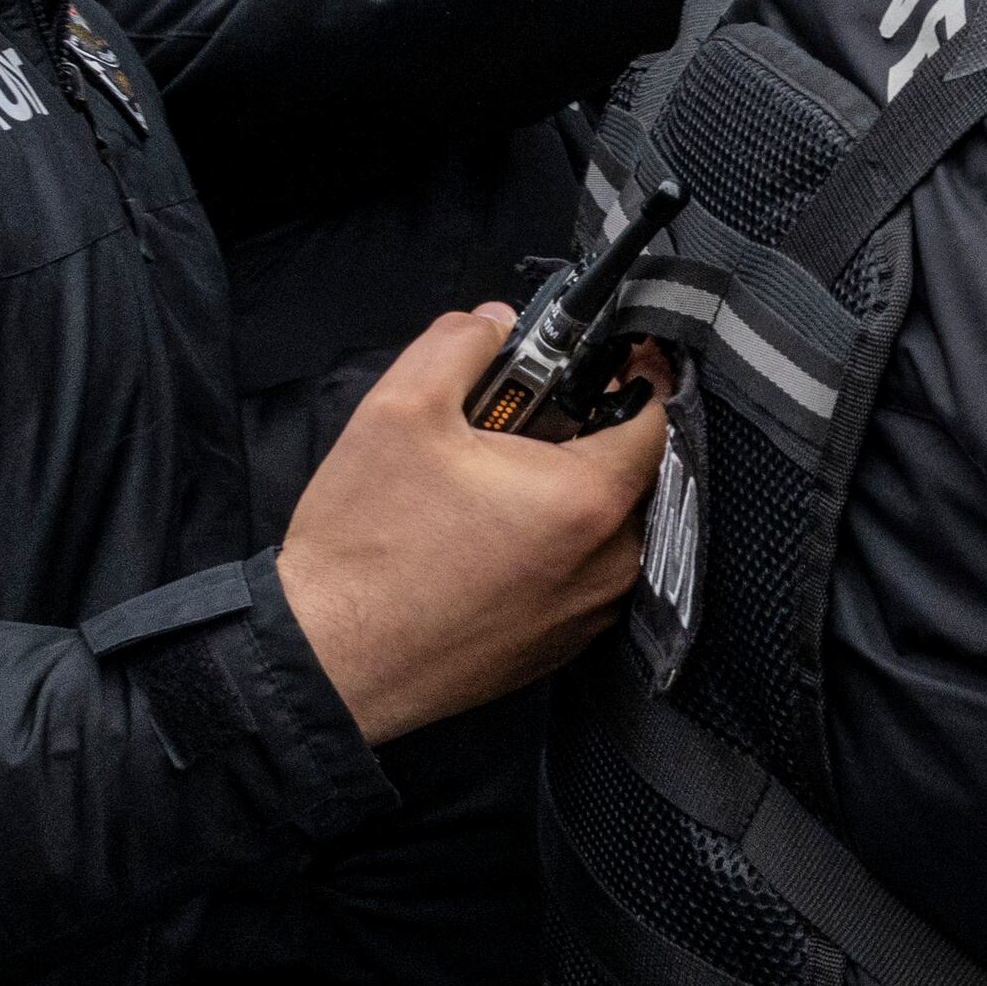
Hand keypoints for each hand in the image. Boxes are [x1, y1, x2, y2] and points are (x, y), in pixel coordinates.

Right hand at [278, 308, 663, 744]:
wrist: (330, 662)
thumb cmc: (365, 544)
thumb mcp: (398, 411)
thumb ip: (458, 346)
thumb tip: (495, 323)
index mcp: (588, 500)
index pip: (656, 419)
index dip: (636, 377)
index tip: (608, 359)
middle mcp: (609, 564)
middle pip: (637, 474)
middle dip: (597, 433)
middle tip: (534, 415)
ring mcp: (589, 614)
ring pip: (614, 529)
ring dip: (577, 492)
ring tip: (504, 476)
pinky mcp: (562, 647)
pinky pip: (587, 577)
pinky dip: (561, 545)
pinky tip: (496, 534)